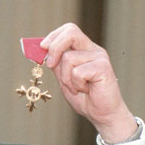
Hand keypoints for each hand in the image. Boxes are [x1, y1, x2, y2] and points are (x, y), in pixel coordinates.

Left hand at [41, 23, 136, 142]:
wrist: (102, 114)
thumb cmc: (84, 98)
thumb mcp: (64, 78)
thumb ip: (56, 64)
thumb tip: (41, 50)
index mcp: (84, 49)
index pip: (68, 30)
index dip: (53, 36)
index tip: (42, 48)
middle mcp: (92, 50)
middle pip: (71, 32)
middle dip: (54, 47)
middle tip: (50, 65)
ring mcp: (99, 57)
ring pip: (68, 58)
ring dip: (66, 78)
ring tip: (77, 88)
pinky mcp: (103, 67)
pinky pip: (77, 72)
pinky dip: (76, 84)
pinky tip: (86, 90)